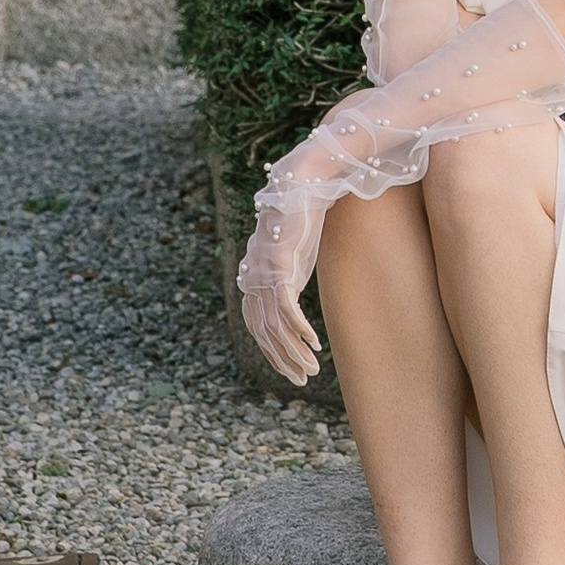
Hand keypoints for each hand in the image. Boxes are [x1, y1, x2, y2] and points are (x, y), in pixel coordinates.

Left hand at [238, 179, 327, 383]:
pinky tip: (313, 344)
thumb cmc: (300, 218)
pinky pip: (286, 309)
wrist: (302, 183)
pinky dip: (299, 330)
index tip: (289, 368)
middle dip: (282, 359)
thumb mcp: (293, 253)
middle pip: (263, 332)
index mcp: (252, 277)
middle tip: (301, 380)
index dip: (272, 351)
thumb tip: (289, 295)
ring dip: (293, 351)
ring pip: (275, 326)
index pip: (257, 326)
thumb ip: (286, 276)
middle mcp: (252, 278)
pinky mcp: (279, 267)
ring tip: (311, 370)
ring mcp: (263, 273)